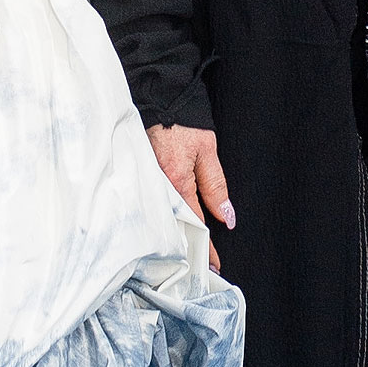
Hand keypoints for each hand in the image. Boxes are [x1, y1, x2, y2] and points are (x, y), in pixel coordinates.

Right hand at [147, 123, 233, 268]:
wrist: (159, 98)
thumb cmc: (182, 122)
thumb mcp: (207, 152)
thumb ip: (215, 186)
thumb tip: (226, 217)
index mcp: (176, 181)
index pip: (194, 223)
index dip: (205, 246)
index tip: (214, 264)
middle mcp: (157, 186)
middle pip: (175, 226)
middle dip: (188, 249)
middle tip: (201, 267)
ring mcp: (146, 184)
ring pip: (163, 218)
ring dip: (176, 237)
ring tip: (187, 255)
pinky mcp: (140, 178)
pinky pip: (153, 206)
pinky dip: (163, 220)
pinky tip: (169, 230)